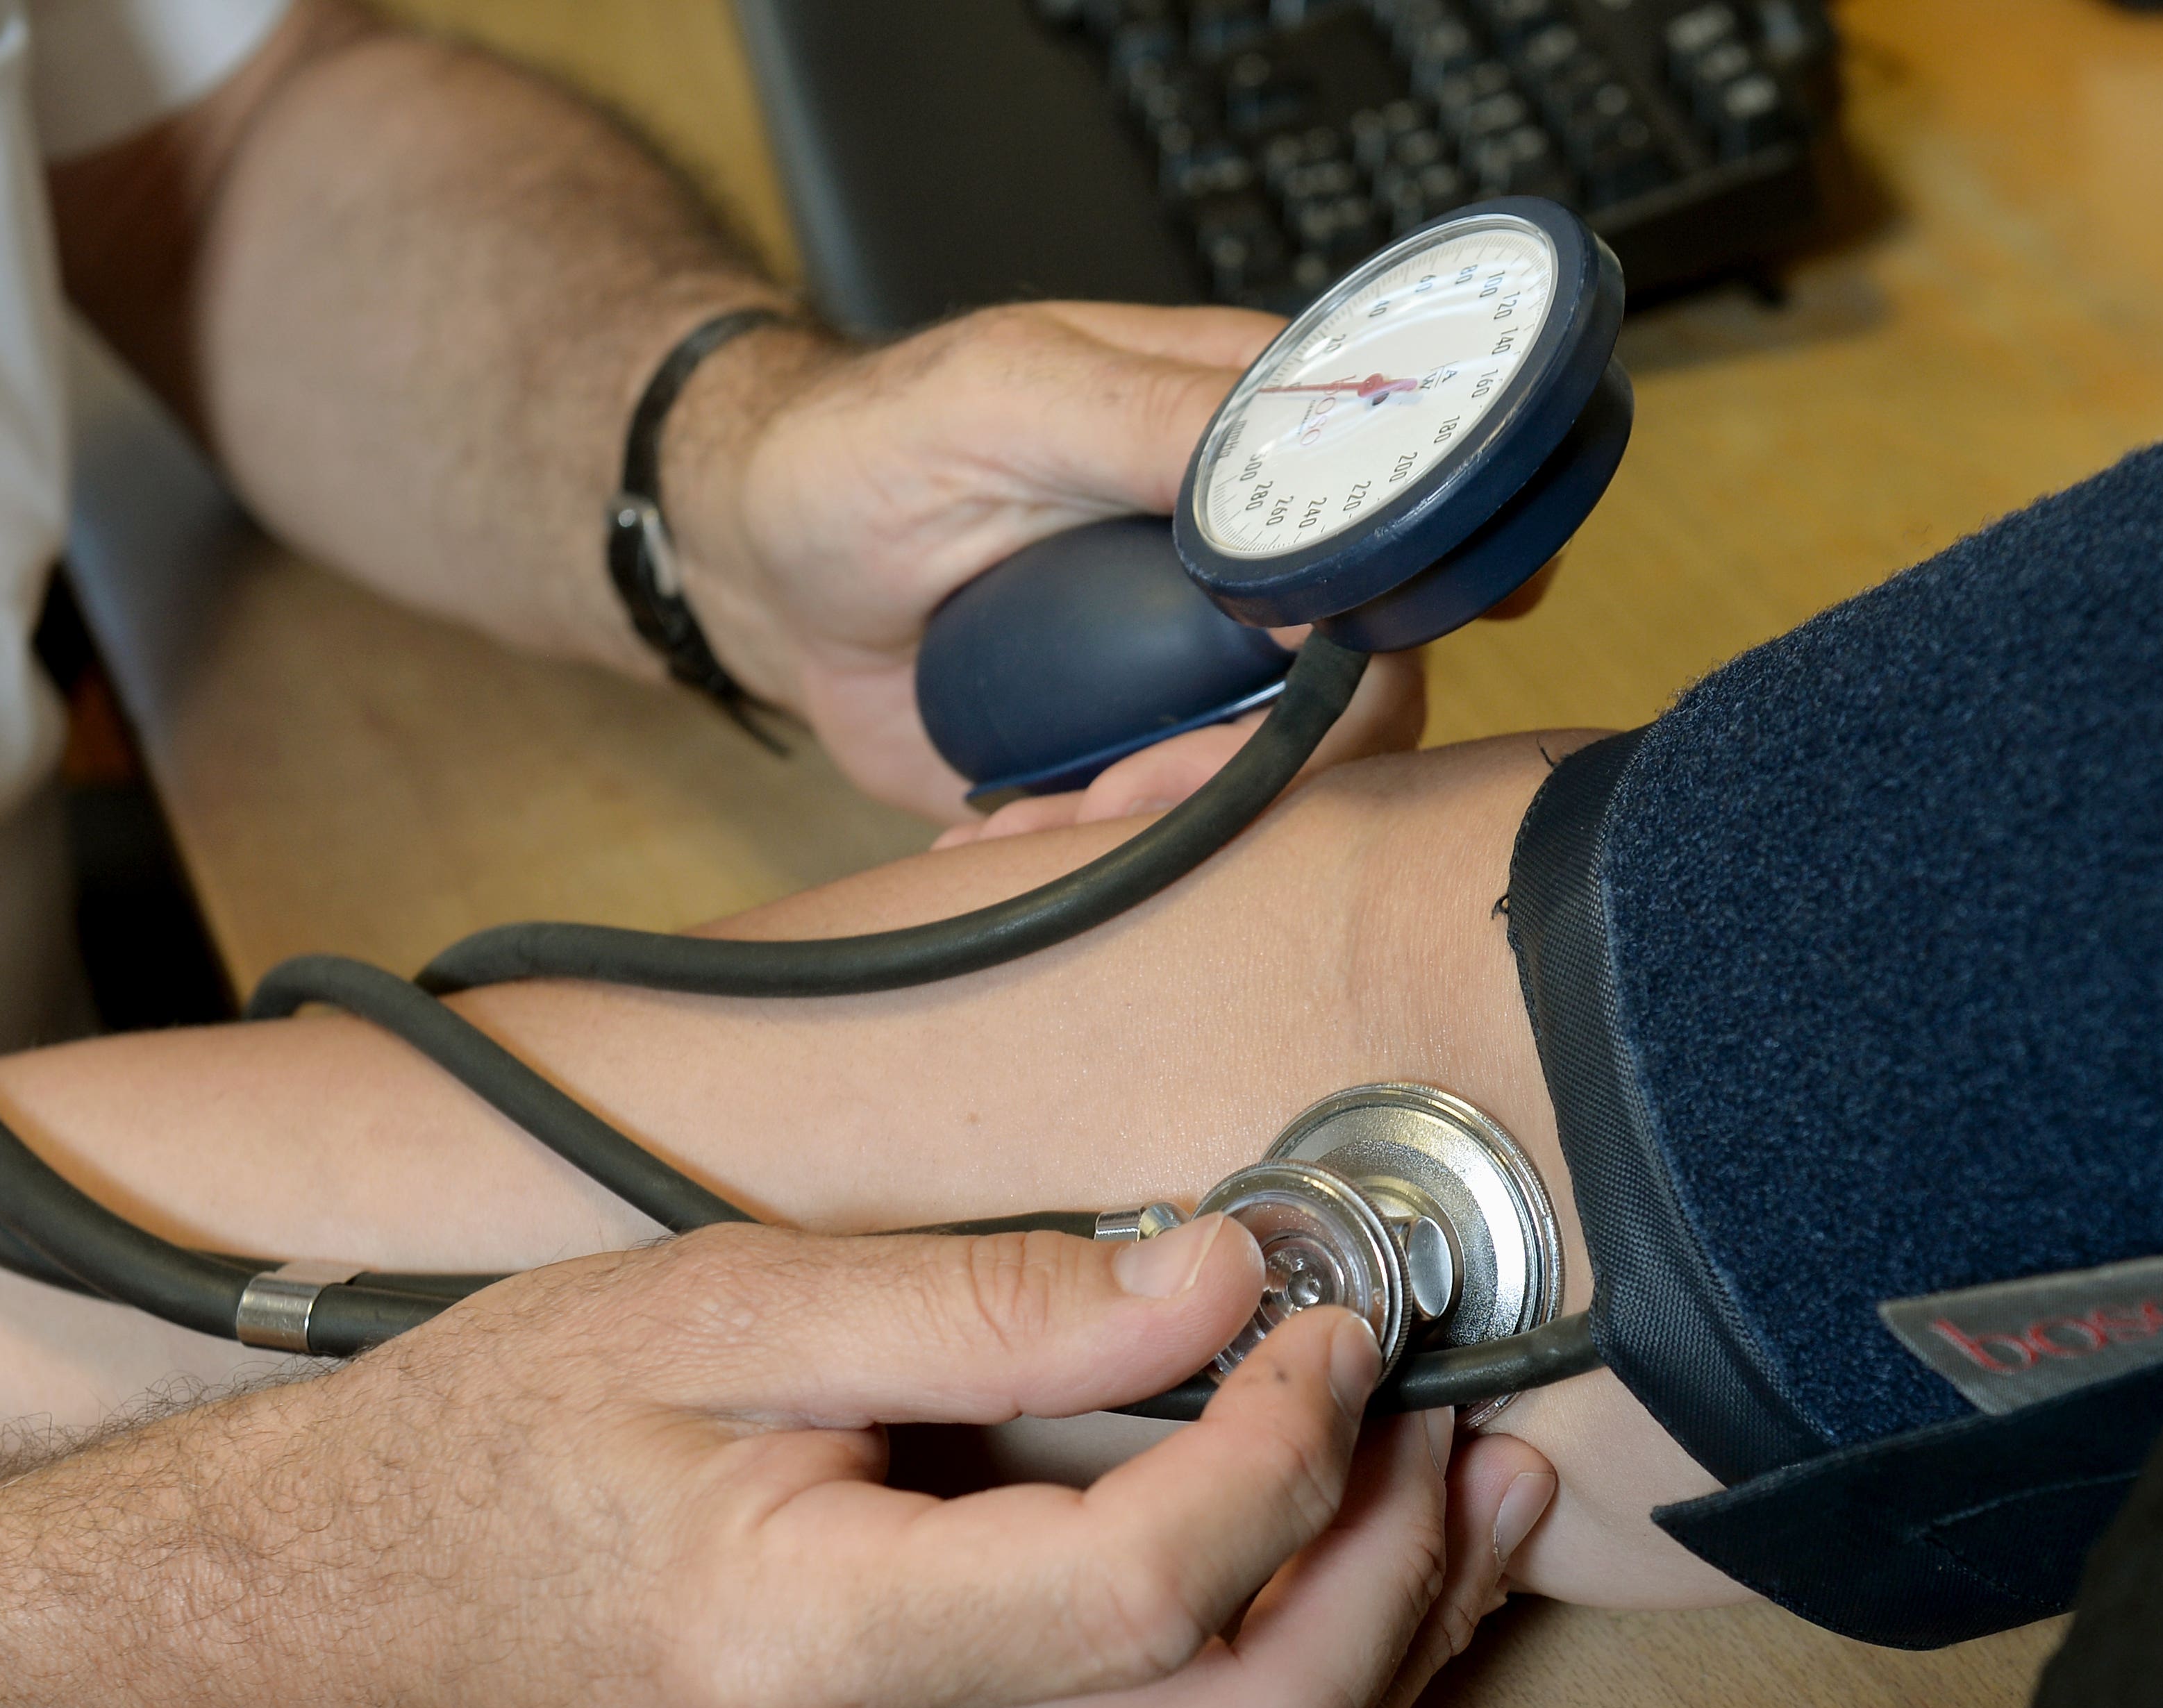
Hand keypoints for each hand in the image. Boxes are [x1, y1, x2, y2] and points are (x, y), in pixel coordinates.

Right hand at [268, 1216, 1554, 1707]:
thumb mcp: (713, 1308)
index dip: (1285, 1438)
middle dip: (1400, 1591)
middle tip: (1459, 1429)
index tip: (1324, 1309)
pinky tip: (1327, 1563)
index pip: (1148, 1586)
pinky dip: (1281, 1679)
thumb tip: (1211, 1271)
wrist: (325, 1638)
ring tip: (1461, 1496)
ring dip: (1377, 1649)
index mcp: (810, 1646)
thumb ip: (977, 1297)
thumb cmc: (482, 1454)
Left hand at [658, 303, 1429, 818]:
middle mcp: (1250, 558)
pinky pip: (1188, 829)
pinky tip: (1015, 835)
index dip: (1402, 608)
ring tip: (1046, 819)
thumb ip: (1160, 420)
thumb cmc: (866, 448)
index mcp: (1248, 440)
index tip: (1343, 673)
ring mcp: (1202, 664)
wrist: (760, 569)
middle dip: (1262, 761)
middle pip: (1367, 681)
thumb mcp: (1006, 397)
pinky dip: (1110, 855)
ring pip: (1286, 777)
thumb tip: (1315, 511)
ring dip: (1174, 822)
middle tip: (1129, 784)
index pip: (1396, 523)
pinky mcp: (1144, 749)